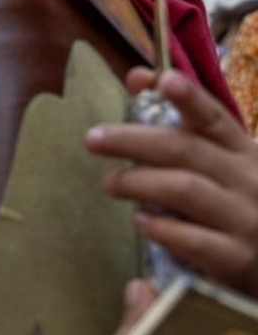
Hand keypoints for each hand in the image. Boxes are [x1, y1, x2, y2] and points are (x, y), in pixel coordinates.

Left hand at [86, 69, 257, 297]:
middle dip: (135, 140)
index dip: (189, 98)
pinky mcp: (239, 258)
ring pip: (186, 189)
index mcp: (243, 151)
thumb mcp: (217, 161)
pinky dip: (163, 228)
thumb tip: (139, 77)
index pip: (215, 118)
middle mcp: (249, 179)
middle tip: (93, 139)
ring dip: (140, 182)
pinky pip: (195, 240)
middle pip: (187, 150)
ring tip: (110, 183)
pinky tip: (141, 221)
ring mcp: (247, 219)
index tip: (164, 80)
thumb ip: (177, 121)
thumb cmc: (236, 203)